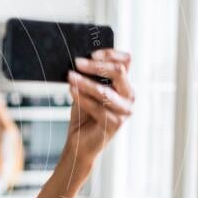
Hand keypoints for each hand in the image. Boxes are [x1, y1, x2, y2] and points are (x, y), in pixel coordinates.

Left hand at [65, 49, 134, 166]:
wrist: (79, 144)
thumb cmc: (83, 116)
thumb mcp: (86, 92)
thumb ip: (90, 77)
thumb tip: (81, 59)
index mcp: (124, 85)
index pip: (125, 61)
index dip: (110, 54)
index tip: (91, 53)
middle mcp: (128, 96)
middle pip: (118, 72)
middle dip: (96, 66)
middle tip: (76, 62)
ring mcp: (124, 111)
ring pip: (105, 91)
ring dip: (85, 82)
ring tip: (69, 76)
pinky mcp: (115, 124)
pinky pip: (97, 107)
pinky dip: (82, 97)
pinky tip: (71, 90)